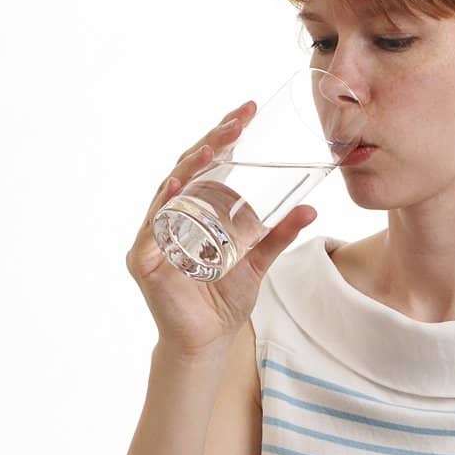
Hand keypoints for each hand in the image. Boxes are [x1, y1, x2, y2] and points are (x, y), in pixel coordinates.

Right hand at [126, 99, 317, 358]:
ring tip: (211, 148)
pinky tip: (176, 189)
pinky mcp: (144, 261)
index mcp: (195, 209)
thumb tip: (310, 208)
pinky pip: (152, 230)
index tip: (248, 112)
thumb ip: (279, 235)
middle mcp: (170, 215)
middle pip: (187, 169)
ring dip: (189, 168)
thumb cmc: (224, 299)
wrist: (208, 342)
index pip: (207, 163)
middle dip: (211, 141)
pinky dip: (163, 209)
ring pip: (168, 192)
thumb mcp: (258, 261)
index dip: (225, 135)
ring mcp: (154, 236)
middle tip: (238, 123)